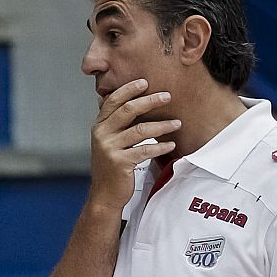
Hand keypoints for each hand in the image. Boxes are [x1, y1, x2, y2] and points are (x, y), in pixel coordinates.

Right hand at [89, 78, 179, 210]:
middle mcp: (102, 135)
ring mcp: (110, 149)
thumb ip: (117, 123)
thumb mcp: (109, 141)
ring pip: (140, 130)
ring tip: (177, 123)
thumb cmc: (111, 166)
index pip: (113, 101)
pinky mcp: (120, 163)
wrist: (105, 194)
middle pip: (127, 110)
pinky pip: (145, 150)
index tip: (145, 82)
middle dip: (149, 101)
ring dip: (162, 125)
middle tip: (167, 96)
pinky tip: (171, 144)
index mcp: (99, 126)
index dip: (128, 89)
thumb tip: (133, 101)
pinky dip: (161, 147)